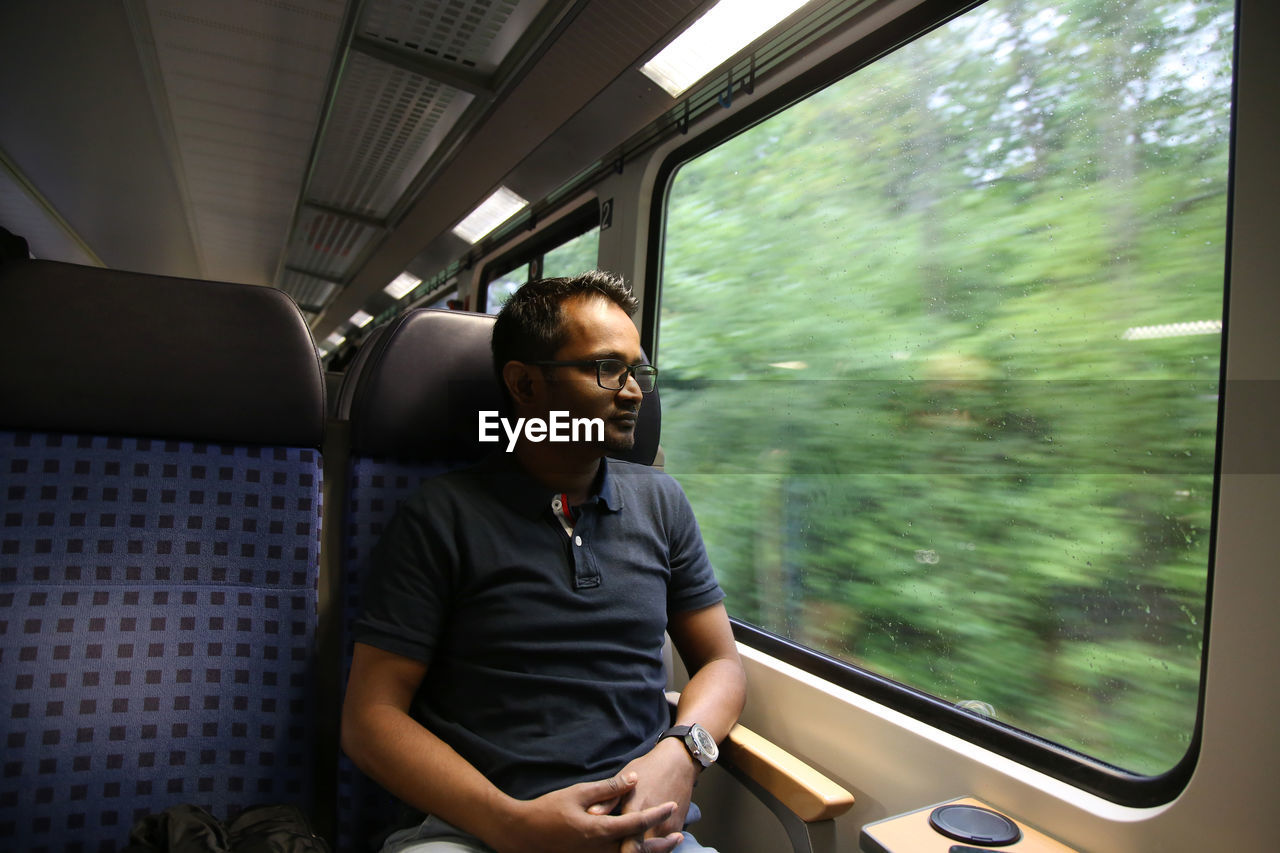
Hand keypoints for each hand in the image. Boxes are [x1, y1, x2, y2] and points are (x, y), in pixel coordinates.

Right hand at [492, 771, 683, 852]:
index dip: (656, 814)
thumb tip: (633, 779)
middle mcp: (600, 850)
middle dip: (661, 844)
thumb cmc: (549, 810)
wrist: (524, 834)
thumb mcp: (579, 793)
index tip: (671, 804)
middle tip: (678, 834)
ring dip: (650, 852)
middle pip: (639, 850)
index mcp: (599, 830)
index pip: (636, 823)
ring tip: (666, 844)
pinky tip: (639, 850)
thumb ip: (608, 788)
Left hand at [591, 738, 699, 848]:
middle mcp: (655, 823)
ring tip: (628, 847)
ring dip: (642, 852)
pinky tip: (643, 844)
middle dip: (629, 852)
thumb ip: (608, 800)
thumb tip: (590, 813)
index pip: (630, 847)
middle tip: (614, 849)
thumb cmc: (648, 769)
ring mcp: (668, 828)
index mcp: (637, 810)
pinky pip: (665, 848)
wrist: (678, 762)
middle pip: (642, 852)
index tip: (607, 850)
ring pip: (655, 852)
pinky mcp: (677, 828)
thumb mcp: (625, 780)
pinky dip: (653, 848)